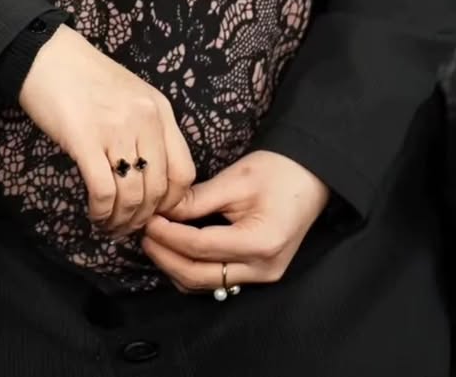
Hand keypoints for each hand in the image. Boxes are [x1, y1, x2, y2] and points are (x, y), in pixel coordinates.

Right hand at [18, 25, 195, 235]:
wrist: (47, 54)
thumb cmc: (86, 76)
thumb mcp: (132, 95)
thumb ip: (147, 129)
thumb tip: (150, 177)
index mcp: (160, 110)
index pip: (184, 171)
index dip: (172, 202)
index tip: (154, 212)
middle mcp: (146, 120)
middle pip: (158, 190)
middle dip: (143, 218)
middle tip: (127, 227)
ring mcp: (117, 129)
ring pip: (132, 196)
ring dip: (121, 221)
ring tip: (110, 226)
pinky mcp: (86, 140)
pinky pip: (104, 191)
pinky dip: (102, 212)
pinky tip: (95, 214)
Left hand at [141, 149, 329, 292]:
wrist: (311, 177)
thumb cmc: (279, 171)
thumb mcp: (236, 179)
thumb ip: (198, 199)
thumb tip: (163, 210)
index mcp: (260, 243)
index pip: (201, 248)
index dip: (169, 235)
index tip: (148, 219)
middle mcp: (262, 269)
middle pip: (199, 275)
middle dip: (166, 256)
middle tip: (144, 232)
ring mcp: (262, 276)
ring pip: (206, 284)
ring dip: (176, 266)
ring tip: (155, 239)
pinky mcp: (258, 273)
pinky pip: (217, 280)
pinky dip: (192, 268)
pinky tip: (176, 247)